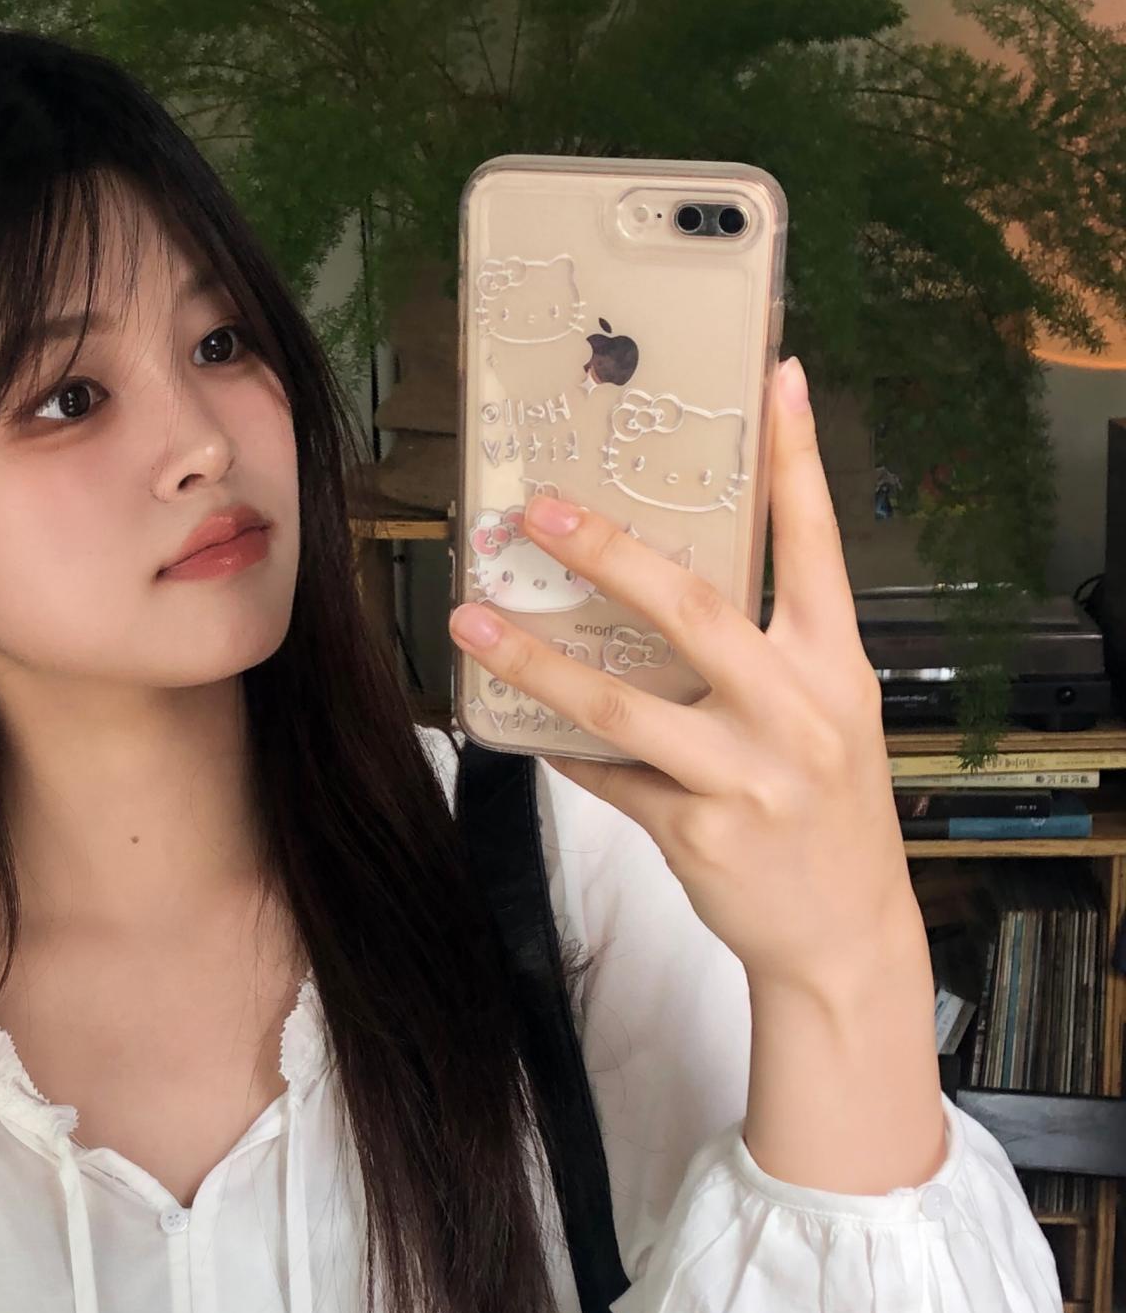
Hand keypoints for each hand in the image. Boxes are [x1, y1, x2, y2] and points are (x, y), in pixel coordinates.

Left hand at [448, 356, 918, 999]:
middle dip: (607, 552)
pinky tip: (525, 729)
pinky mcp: (696, 829)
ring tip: (470, 621)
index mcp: (835, 664)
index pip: (818, 543)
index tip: (775, 378)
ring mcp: (745, 773)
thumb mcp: (826, 717)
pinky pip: (609, 776)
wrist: (843, 934)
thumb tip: (667, 585)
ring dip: (535, 661)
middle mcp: (796, 709)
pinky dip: (564, 750)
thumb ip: (768, 654)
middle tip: (536, 509)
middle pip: (691, 609)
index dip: (796, 460)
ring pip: (620, 704)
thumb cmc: (825, 811)